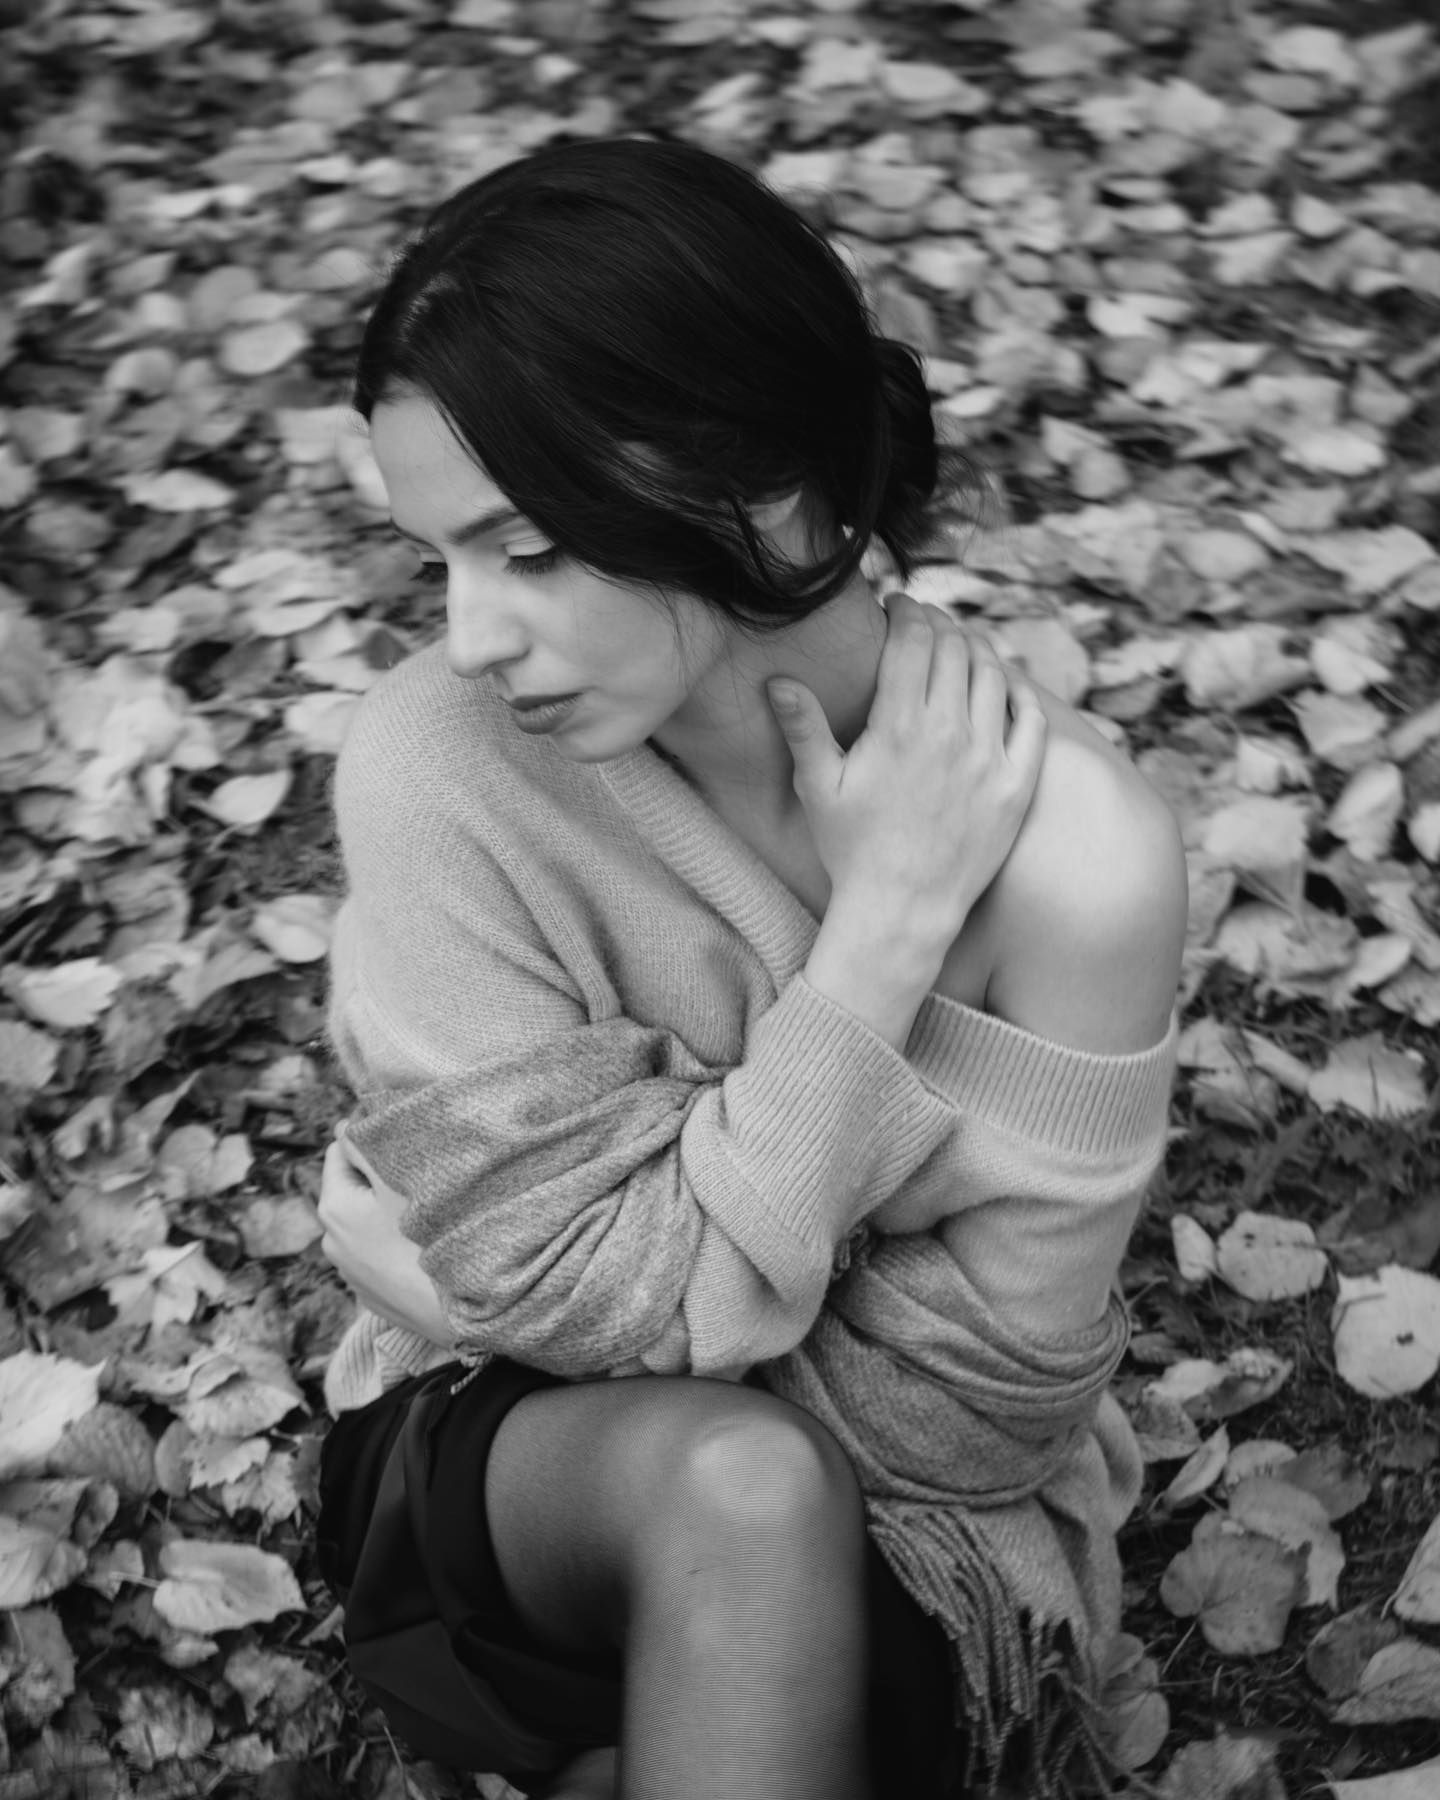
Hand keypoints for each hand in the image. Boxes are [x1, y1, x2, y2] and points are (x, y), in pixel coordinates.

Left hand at [316, 1130, 456, 1348]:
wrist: (458, 1311)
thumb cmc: (428, 1238)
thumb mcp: (397, 1179)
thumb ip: (365, 1145)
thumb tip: (345, 1125)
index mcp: (333, 1208)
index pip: (339, 1151)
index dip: (370, 1139)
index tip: (403, 1142)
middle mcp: (332, 1242)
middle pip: (352, 1189)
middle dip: (378, 1178)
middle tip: (419, 1177)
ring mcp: (351, 1274)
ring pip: (366, 1223)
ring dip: (385, 1213)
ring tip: (425, 1214)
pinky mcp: (372, 1295)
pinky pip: (378, 1254)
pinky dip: (393, 1245)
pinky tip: (422, 1249)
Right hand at [766, 591, 1045, 941]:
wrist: (903, 910)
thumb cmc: (853, 851)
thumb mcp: (818, 789)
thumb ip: (803, 729)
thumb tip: (779, 680)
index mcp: (899, 727)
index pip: (912, 640)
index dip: (905, 612)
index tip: (898, 607)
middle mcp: (950, 734)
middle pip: (954, 647)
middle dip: (939, 623)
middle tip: (926, 623)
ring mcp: (990, 759)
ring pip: (994, 674)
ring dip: (977, 648)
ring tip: (961, 646)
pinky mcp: (1018, 785)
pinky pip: (1032, 719)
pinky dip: (1021, 690)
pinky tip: (1007, 684)